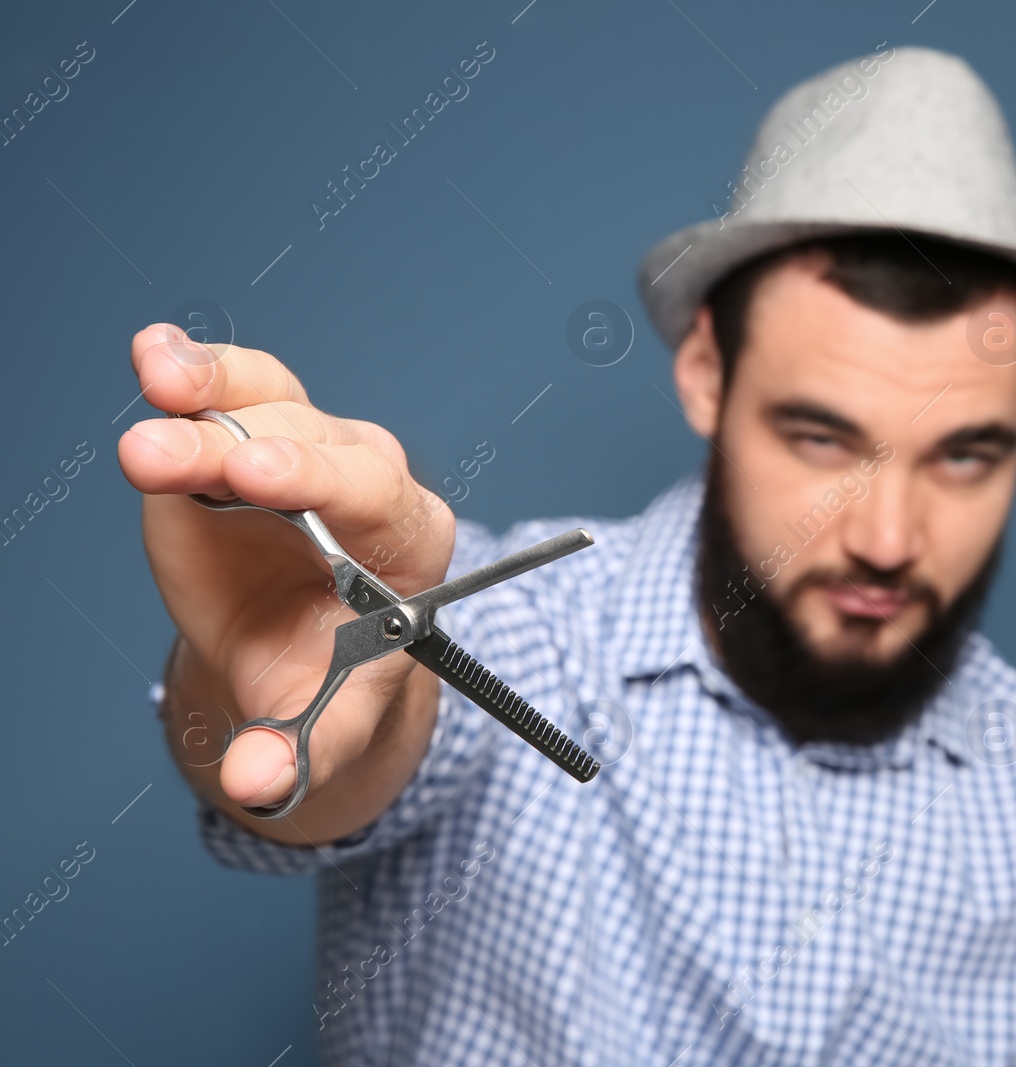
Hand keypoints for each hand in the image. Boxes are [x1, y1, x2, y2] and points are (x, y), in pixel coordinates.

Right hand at [118, 324, 452, 821]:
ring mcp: (302, 445)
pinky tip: (154, 354)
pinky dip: (193, 370)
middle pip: (307, 441)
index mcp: (408, 537)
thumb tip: (254, 786)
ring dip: (205, 396)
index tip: (255, 479)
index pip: (369, 493)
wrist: (300, 649)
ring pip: (263, 400)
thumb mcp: (328, 722)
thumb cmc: (329, 675)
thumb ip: (300, 750)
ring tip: (155, 385)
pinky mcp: (243, 433)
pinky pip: (228, 389)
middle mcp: (363, 474)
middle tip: (166, 457)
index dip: (312, 480)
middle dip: (235, 447)